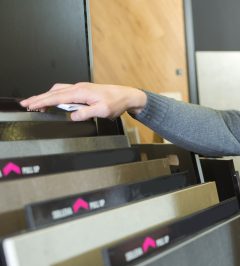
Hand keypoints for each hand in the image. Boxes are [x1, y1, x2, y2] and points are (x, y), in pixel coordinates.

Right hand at [19, 82, 146, 120]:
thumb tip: (72, 116)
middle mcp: (79, 88)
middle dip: (39, 98)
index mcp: (81, 92)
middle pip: (54, 92)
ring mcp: (81, 88)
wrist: (127, 96)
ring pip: (58, 91)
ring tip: (36, 103)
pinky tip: (53, 100)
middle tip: (26, 104)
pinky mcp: (84, 91)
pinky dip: (55, 95)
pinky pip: (65, 91)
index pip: (57, 97)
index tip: (31, 106)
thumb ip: (86, 113)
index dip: (42, 102)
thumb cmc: (116, 102)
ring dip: (46, 96)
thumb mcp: (102, 111)